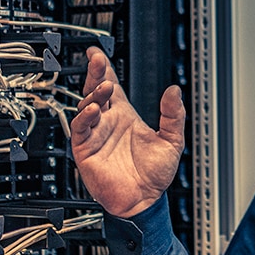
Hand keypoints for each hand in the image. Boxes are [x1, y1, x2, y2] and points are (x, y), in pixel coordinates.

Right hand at [69, 47, 186, 216]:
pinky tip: (94, 110)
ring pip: (86, 106)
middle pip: (95, 91)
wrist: (144, 201)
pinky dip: (84, 117)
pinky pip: (79, 128)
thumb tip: (175, 91)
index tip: (98, 53)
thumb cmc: (155, 175)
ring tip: (105, 87)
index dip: (104, 70)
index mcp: (125, 117)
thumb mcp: (172, 141)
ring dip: (94, 94)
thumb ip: (174, 115)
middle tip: (96, 60)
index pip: (111, 87)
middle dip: (94, 74)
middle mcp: (108, 123)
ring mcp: (96, 135)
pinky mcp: (86, 150)